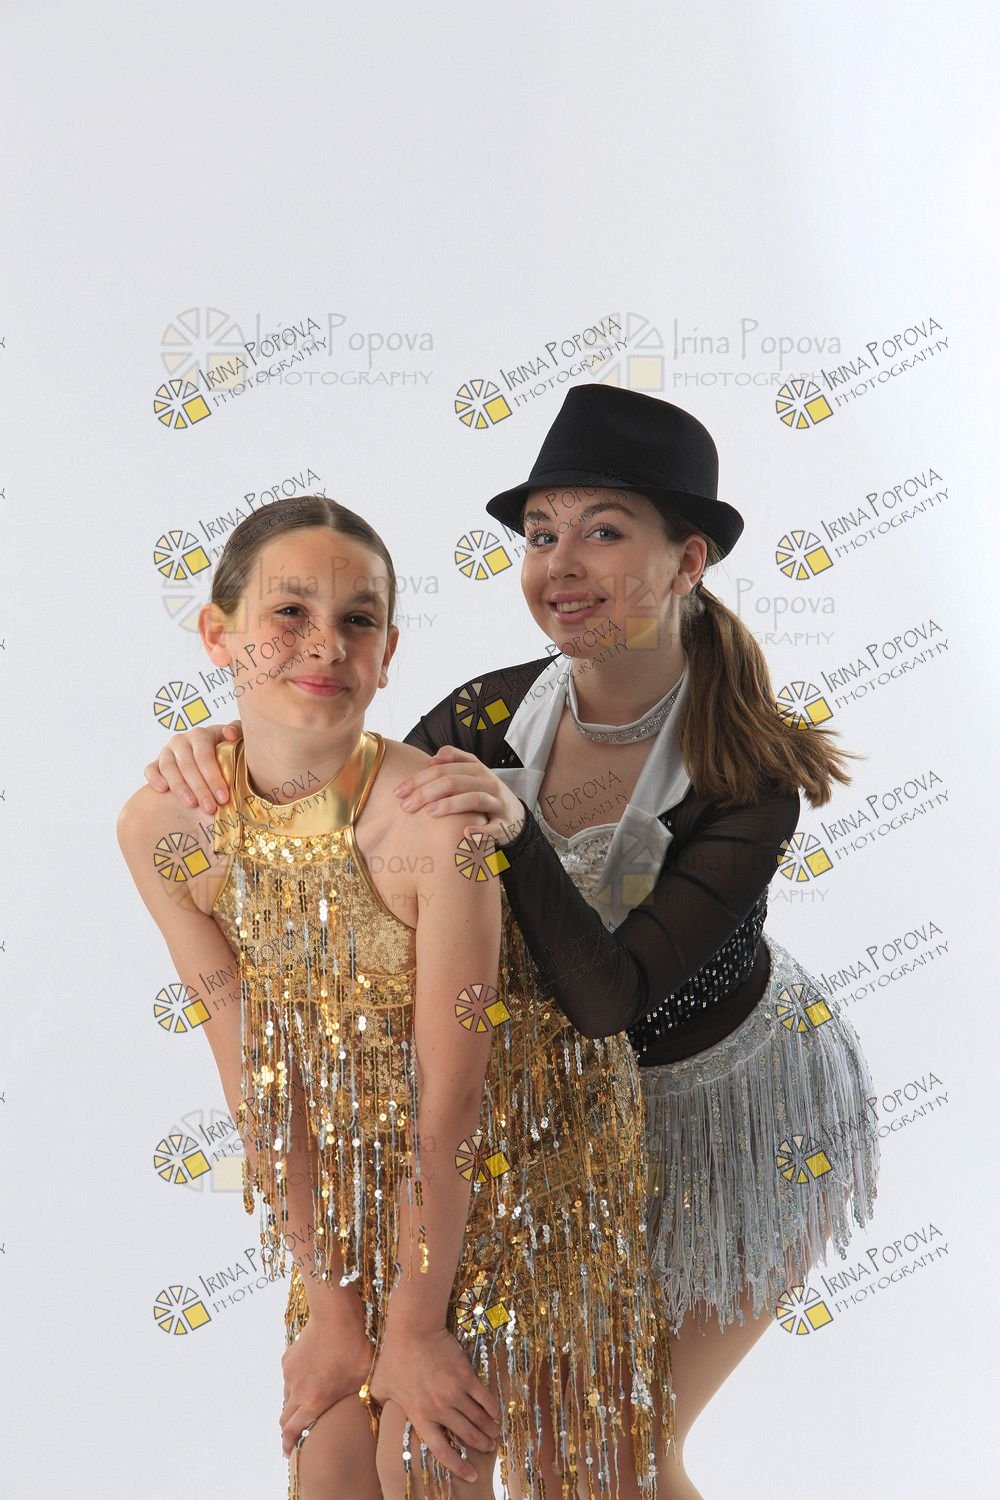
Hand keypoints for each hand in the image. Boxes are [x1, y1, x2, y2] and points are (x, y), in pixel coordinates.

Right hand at [143, 721, 239, 814]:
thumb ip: (238, 731)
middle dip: (200, 789)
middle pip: (188, 765)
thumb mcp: (235, 740)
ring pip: (168, 768)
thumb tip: (230, 733)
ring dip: (180, 788)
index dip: (213, 777)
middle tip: (210, 808)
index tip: (223, 797)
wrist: (206, 755)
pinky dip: (154, 779)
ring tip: (192, 805)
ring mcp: (166, 751)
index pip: (205, 756)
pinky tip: (163, 791)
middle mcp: (181, 741)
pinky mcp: (155, 762)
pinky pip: (150, 769)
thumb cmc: (224, 750)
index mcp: (200, 735)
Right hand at [279, 1314, 374, 1457]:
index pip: (292, 1431)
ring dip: (293, 1405)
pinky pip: (289, 1377)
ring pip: (286, 1397)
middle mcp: (296, 1391)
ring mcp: (290, 1373)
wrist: (336, 1315)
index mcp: (313, 1402)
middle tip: (297, 1435)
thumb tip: (373, 1411)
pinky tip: (310, 1377)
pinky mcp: (288, 1358)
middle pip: (284, 1418)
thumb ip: (360, 1400)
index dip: (289, 1445)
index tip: (290, 1453)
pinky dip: (295, 1384)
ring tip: (307, 1405)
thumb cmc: (355, 1348)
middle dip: (288, 1430)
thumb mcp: (363, 1380)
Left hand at [369, 1326, 500, 1482]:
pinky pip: (484, 1398)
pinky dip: (492, 1409)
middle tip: (488, 1448)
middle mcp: (439, 1408)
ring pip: (478, 1418)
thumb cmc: (395, 1356)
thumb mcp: (381, 1386)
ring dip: (489, 1429)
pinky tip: (496, 1414)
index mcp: (419, 1415)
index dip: (458, 1466)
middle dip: (480, 1445)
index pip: (442, 1450)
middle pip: (466, 1435)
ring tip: (494, 1434)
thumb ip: (381, 1403)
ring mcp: (454, 1392)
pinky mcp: (466, 1376)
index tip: (471, 1475)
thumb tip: (375, 1412)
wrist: (414, 1329)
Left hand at [394, 746, 525, 844]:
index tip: (399, 792)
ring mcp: (498, 803)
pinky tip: (464, 833)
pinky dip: (480, 831)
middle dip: (427, 792)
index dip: (419, 778)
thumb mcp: (473, 773)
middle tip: (406, 806)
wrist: (516, 817)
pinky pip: (493, 828)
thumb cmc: (485, 794)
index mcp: (476, 769)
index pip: (443, 768)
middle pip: (455, 781)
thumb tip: (431, 759)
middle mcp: (488, 782)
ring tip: (430, 812)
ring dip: (450, 805)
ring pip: (474, 799)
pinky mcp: (505, 824)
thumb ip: (454, 760)